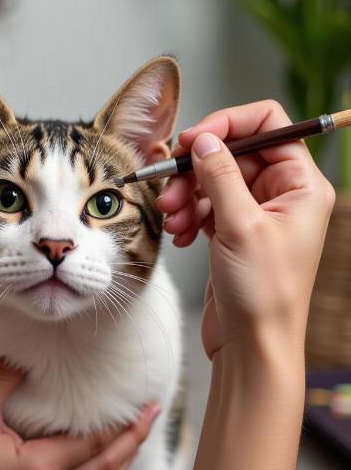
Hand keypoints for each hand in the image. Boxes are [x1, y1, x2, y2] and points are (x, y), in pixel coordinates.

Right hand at [156, 100, 334, 358]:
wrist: (252, 344)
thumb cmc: (263, 293)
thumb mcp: (240, 226)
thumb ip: (220, 175)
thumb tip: (203, 140)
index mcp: (300, 185)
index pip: (267, 126)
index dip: (228, 125)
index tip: (191, 141)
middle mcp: (280, 195)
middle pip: (232, 155)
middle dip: (196, 171)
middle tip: (169, 190)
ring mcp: (254, 215)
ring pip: (213, 182)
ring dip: (186, 196)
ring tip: (171, 220)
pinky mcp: (232, 233)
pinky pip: (205, 208)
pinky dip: (188, 216)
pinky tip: (180, 236)